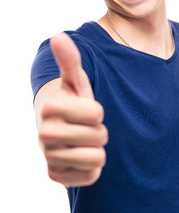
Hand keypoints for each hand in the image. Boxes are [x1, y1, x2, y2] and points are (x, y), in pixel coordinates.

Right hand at [36, 33, 107, 186]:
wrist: (61, 132)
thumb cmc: (73, 103)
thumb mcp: (75, 81)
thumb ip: (70, 60)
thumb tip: (59, 36)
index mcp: (50, 107)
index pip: (97, 113)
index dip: (97, 111)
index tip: (85, 109)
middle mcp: (45, 134)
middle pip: (100, 136)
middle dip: (99, 131)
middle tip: (86, 127)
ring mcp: (49, 158)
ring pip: (97, 158)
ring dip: (96, 149)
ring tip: (83, 142)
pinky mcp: (56, 176)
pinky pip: (91, 175)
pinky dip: (91, 168)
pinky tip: (79, 157)